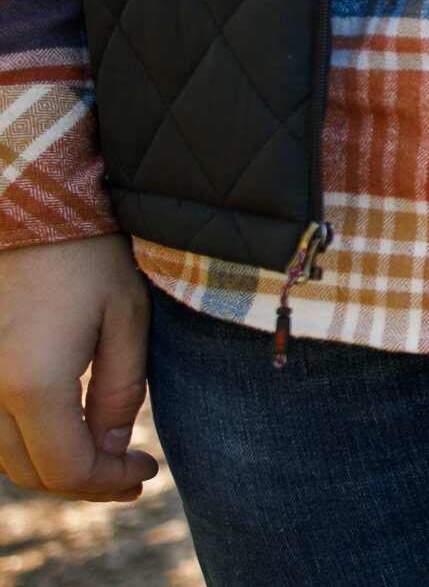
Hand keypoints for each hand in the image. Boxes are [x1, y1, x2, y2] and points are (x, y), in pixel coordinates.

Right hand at [0, 235, 156, 500]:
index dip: (110, 483)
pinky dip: (25, 444)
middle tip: (131, 472)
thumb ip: (120, 394)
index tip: (147, 469)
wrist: (33, 212)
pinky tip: (65, 430)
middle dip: (85, 483)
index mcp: (33, 383)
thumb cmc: (89, 259)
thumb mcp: (127, 322)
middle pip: (31, 473)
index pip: (67, 469)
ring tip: (104, 456)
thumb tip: (112, 451)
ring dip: (52, 467)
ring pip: (4, 459)